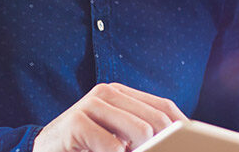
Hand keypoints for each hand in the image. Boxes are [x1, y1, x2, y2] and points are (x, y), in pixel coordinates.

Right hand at [32, 82, 186, 151]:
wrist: (46, 149)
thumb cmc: (85, 146)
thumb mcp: (117, 137)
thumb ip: (141, 132)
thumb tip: (178, 136)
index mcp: (121, 93)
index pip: (163, 107)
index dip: (181, 127)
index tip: (192, 144)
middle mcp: (107, 92)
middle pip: (156, 120)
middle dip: (163, 143)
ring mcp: (90, 104)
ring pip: (139, 132)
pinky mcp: (75, 122)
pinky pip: (112, 146)